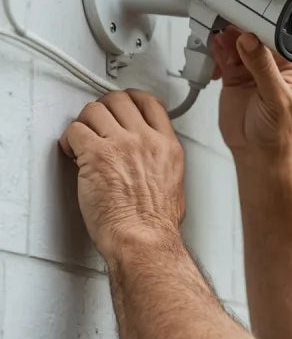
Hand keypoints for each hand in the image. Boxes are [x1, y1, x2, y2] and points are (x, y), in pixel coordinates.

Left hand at [59, 90, 184, 259]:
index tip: (124, 105)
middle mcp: (146, 140)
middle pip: (119, 100)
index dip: (132, 100)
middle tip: (97, 124)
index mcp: (167, 147)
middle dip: (104, 109)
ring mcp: (121, 145)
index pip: (150, 104)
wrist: (144, 238)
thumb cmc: (157, 224)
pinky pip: (74, 131)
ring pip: (94, 110)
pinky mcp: (95, 154)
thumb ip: (162, 163)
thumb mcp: (175, 185)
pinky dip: (68, 141)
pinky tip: (73, 154)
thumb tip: (150, 161)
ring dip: (85, 124)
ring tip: (83, 142)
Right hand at [210, 26, 291, 160]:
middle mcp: (274, 62)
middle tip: (226, 25)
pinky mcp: (235, 73)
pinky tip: (215, 56)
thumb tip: (251, 41)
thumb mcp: (276, 98)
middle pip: (255, 32)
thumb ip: (263, 68)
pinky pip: (223, 53)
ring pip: (237, 40)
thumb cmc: (277, 132)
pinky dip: (216, 50)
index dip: (263, 25)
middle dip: (240, 28)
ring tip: (219, 43)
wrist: (256, 153)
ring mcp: (253, 66)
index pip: (279, 34)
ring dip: (225, 38)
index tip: (247, 19)